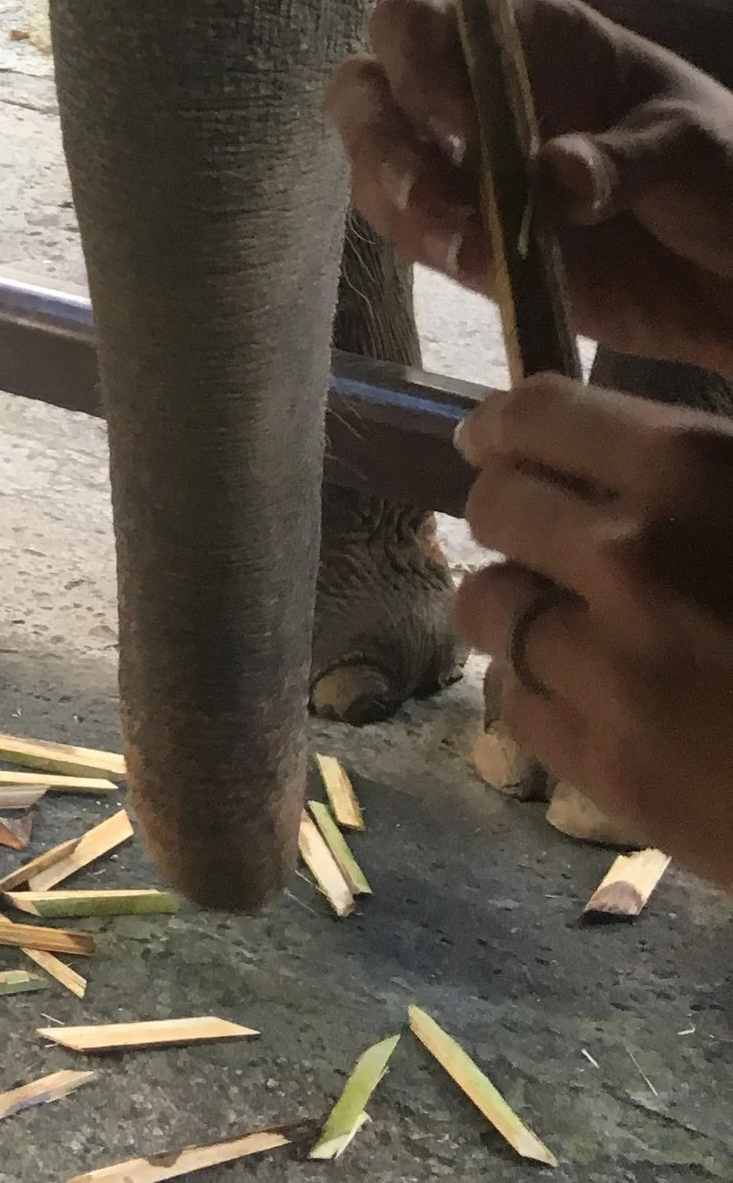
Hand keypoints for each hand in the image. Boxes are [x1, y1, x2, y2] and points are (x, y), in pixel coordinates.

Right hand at [324, 0, 732, 376]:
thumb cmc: (729, 170)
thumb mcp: (695, 145)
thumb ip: (625, 157)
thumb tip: (555, 177)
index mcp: (525, 40)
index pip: (418, 24)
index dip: (415, 64)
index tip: (458, 122)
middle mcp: (474, 95)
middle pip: (369, 92)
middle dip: (380, 141)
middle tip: (427, 194)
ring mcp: (468, 171)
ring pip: (378, 168)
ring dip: (400, 204)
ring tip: (464, 246)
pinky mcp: (474, 241)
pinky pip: (417, 237)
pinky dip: (433, 251)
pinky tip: (482, 267)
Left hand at [456, 374, 732, 884]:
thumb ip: (694, 471)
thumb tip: (607, 452)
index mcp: (691, 470)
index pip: (535, 416)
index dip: (502, 428)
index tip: (492, 441)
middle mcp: (632, 556)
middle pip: (494, 507)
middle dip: (513, 515)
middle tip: (542, 536)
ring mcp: (611, 666)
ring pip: (487, 605)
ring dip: (518, 606)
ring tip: (570, 623)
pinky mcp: (607, 766)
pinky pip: (516, 701)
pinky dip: (541, 690)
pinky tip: (594, 695)